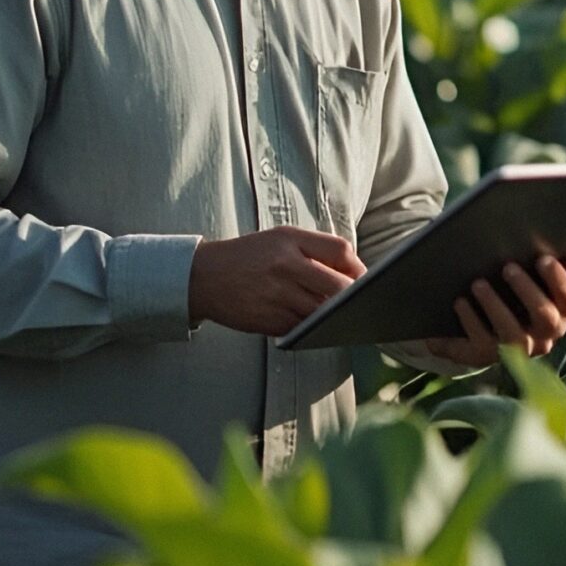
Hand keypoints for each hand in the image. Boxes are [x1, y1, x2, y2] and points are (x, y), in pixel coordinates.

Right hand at [188, 228, 366, 336]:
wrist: (203, 277)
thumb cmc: (249, 256)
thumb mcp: (280, 239)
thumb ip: (315, 249)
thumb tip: (355, 272)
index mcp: (290, 240)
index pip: (340, 251)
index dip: (358, 267)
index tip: (362, 279)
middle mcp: (284, 265)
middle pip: (339, 286)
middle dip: (352, 297)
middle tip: (358, 302)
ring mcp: (277, 295)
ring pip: (323, 311)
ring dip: (333, 315)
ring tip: (336, 314)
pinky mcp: (269, 320)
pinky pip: (303, 327)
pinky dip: (312, 326)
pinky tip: (311, 322)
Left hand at [415, 244, 565, 368]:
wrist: (487, 319)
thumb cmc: (526, 288)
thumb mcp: (547, 275)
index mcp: (562, 313)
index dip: (559, 282)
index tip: (543, 259)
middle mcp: (544, 336)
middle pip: (545, 319)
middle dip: (528, 292)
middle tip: (508, 267)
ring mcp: (516, 349)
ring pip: (513, 335)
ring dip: (496, 307)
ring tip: (478, 284)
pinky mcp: (487, 355)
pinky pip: (481, 345)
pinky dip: (470, 322)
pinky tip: (460, 302)